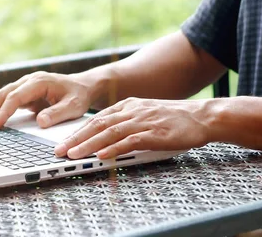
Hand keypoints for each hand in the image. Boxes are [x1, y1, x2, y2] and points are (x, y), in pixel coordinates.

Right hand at [0, 71, 98, 129]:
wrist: (83, 87)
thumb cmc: (78, 96)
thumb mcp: (74, 106)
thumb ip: (57, 113)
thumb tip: (40, 123)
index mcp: (38, 81)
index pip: (15, 97)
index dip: (4, 112)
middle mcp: (27, 81)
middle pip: (1, 95)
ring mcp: (23, 87)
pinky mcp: (21, 95)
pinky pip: (3, 102)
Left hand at [54, 97, 212, 158]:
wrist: (202, 116)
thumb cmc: (173, 119)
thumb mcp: (144, 114)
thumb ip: (126, 122)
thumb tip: (105, 138)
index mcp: (127, 106)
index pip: (96, 119)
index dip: (78, 131)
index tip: (63, 141)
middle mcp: (131, 111)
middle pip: (97, 125)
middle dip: (76, 138)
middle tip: (60, 150)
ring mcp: (142, 121)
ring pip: (109, 133)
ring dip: (88, 144)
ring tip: (73, 155)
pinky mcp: (154, 133)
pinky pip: (129, 141)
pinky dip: (113, 149)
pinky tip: (101, 155)